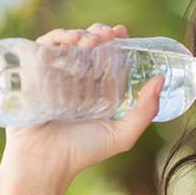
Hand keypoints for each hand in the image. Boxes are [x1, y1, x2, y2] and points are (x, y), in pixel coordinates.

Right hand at [0, 22, 164, 180]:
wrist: (43, 161)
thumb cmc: (82, 152)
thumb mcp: (122, 135)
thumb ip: (145, 111)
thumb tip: (161, 79)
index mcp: (98, 92)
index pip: (108, 58)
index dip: (116, 42)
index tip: (122, 33)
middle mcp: (77, 81)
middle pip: (89, 47)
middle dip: (100, 34)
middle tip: (108, 34)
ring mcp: (55, 76)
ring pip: (68, 44)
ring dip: (81, 34)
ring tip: (91, 39)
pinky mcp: (34, 73)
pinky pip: (44, 47)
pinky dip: (58, 37)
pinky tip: (71, 40)